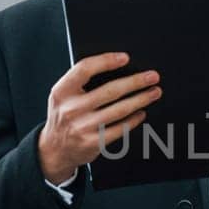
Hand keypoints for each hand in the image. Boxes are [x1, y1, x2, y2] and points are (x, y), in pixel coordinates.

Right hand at [38, 52, 160, 182]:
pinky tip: (141, 112)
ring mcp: (83, 127)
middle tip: (152, 76)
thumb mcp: (62, 96)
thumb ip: (80, 82)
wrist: (54, 150)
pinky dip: (134, 119)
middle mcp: (71, 109)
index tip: (125, 58)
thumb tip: (116, 67)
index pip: (85, 69)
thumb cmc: (64, 116)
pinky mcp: (94, 142)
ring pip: (120, 110)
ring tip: (154, 92)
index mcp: (62, 91)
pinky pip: (120, 128)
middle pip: (110, 90)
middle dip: (136, 82)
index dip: (106, 61)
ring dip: (141, 99)